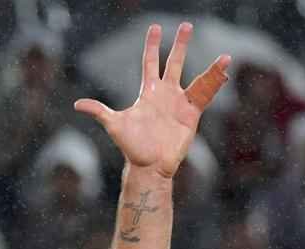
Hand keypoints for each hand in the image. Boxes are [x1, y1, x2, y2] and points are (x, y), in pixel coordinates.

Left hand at [74, 23, 229, 179]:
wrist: (150, 165)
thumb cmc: (132, 146)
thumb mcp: (114, 125)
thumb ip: (99, 111)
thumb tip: (78, 104)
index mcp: (149, 92)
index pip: (151, 62)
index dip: (152, 45)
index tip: (155, 27)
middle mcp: (166, 94)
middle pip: (174, 63)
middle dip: (180, 45)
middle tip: (187, 25)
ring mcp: (180, 104)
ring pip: (197, 80)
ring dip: (210, 68)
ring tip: (226, 57)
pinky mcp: (192, 116)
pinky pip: (206, 98)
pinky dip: (215, 86)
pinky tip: (226, 74)